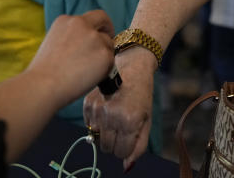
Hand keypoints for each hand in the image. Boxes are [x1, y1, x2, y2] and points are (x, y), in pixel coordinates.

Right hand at [28, 10, 114, 103]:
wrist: (43, 86)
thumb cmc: (43, 73)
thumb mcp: (54, 43)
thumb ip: (72, 38)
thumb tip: (86, 45)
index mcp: (66, 20)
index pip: (90, 16)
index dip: (97, 25)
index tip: (99, 33)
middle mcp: (82, 24)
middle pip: (104, 20)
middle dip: (108, 30)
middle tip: (106, 46)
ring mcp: (95, 38)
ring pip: (108, 44)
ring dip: (102, 56)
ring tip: (86, 73)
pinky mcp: (105, 54)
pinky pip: (110, 61)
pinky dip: (104, 70)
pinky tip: (89, 78)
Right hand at [83, 46, 156, 168]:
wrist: (131, 65)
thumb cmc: (142, 94)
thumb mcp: (146, 120)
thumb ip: (139, 146)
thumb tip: (126, 167)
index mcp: (129, 121)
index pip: (120, 153)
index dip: (126, 147)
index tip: (130, 135)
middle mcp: (111, 116)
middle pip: (107, 148)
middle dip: (116, 141)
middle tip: (123, 125)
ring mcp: (97, 109)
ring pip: (96, 139)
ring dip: (106, 132)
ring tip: (115, 115)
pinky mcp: (88, 103)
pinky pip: (89, 126)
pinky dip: (97, 122)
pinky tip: (107, 108)